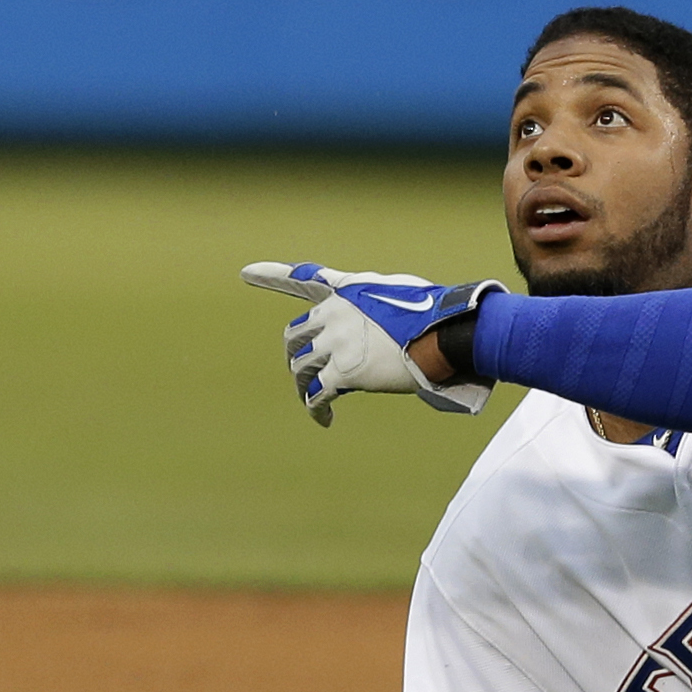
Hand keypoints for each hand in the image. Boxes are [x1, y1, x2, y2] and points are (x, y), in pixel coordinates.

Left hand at [241, 263, 498, 426]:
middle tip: (304, 373)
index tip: (245, 272)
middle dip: (296, 356)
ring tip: (318, 400)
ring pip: (301, 369)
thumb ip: (374, 306)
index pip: (301, 279)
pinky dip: (318, 410)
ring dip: (305, 386)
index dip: (271, 274)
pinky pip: (317, 395)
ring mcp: (336, 343)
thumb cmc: (436, 313)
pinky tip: (326, 419)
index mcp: (346, 292)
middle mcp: (334, 314)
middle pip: (295, 337)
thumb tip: (370, 330)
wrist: (447, 333)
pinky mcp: (344, 372)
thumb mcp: (401, 293)